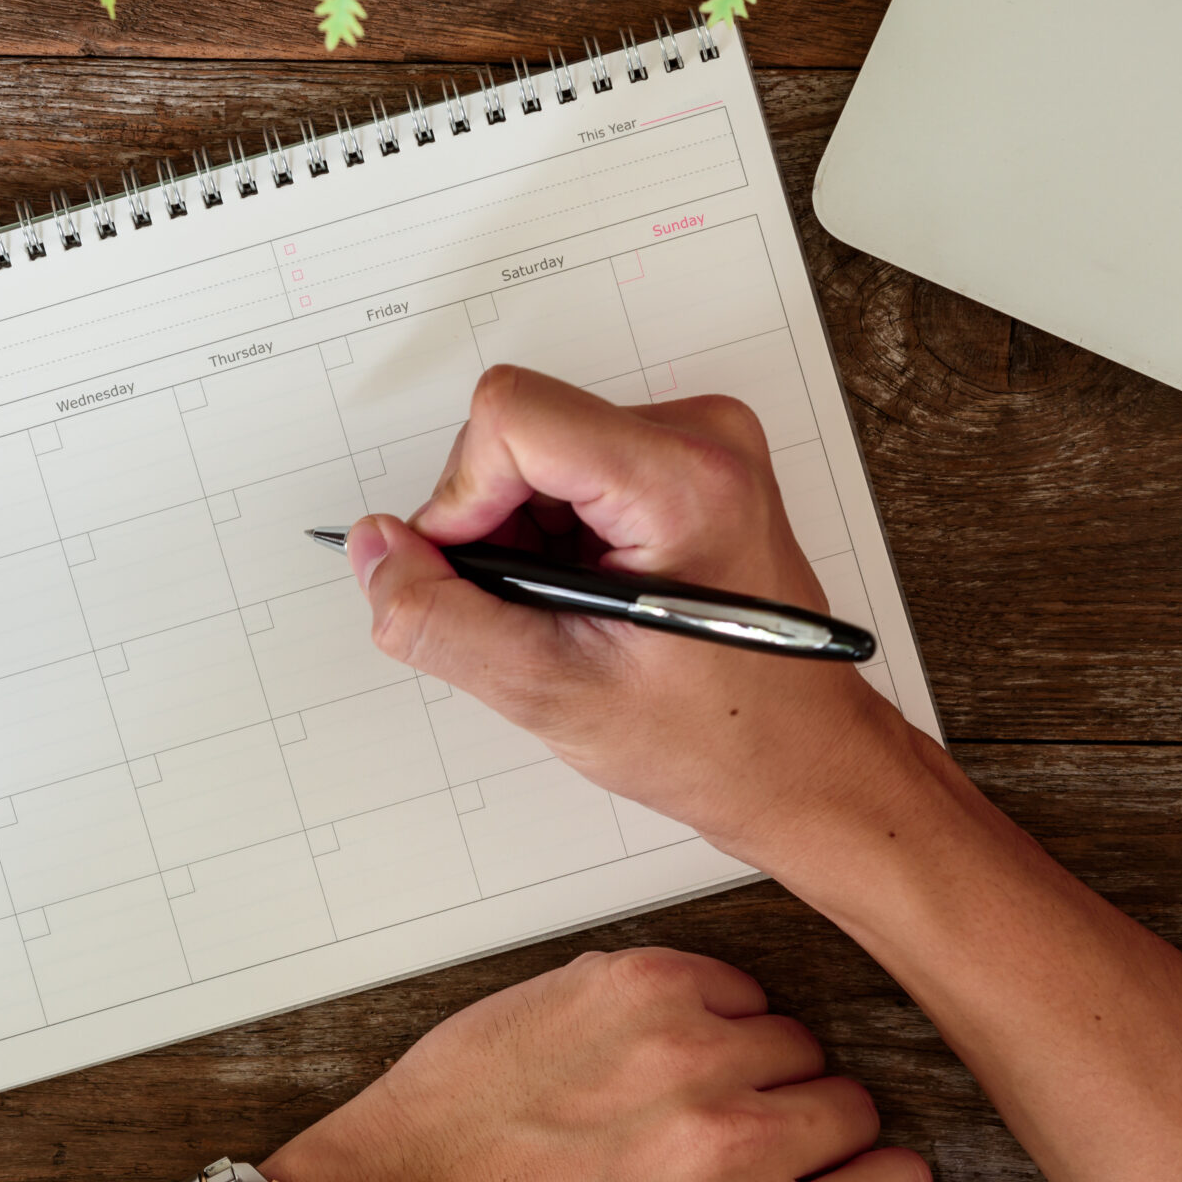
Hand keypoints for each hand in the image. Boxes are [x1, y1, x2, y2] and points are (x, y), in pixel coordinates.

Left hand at [265, 948, 958, 1181]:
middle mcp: (723, 1143)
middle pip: (851, 1106)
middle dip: (804, 1136)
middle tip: (722, 1164)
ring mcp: (672, 1051)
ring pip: (791, 1038)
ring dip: (749, 1071)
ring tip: (670, 1115)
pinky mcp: (620, 983)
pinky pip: (727, 981)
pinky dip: (701, 1015)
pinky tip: (643, 1064)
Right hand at [345, 366, 929, 861]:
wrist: (805, 766)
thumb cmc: (723, 739)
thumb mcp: (553, 693)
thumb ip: (440, 618)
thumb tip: (375, 552)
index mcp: (685, 479)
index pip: (512, 416)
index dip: (463, 498)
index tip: (478, 576)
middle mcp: (700, 438)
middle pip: (517, 430)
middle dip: (491, 526)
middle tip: (532, 616)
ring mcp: (695, 447)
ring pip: (533, 452)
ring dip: (520, 538)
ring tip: (568, 618)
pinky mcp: (683, 466)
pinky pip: (566, 471)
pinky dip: (550, 537)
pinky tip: (584, 601)